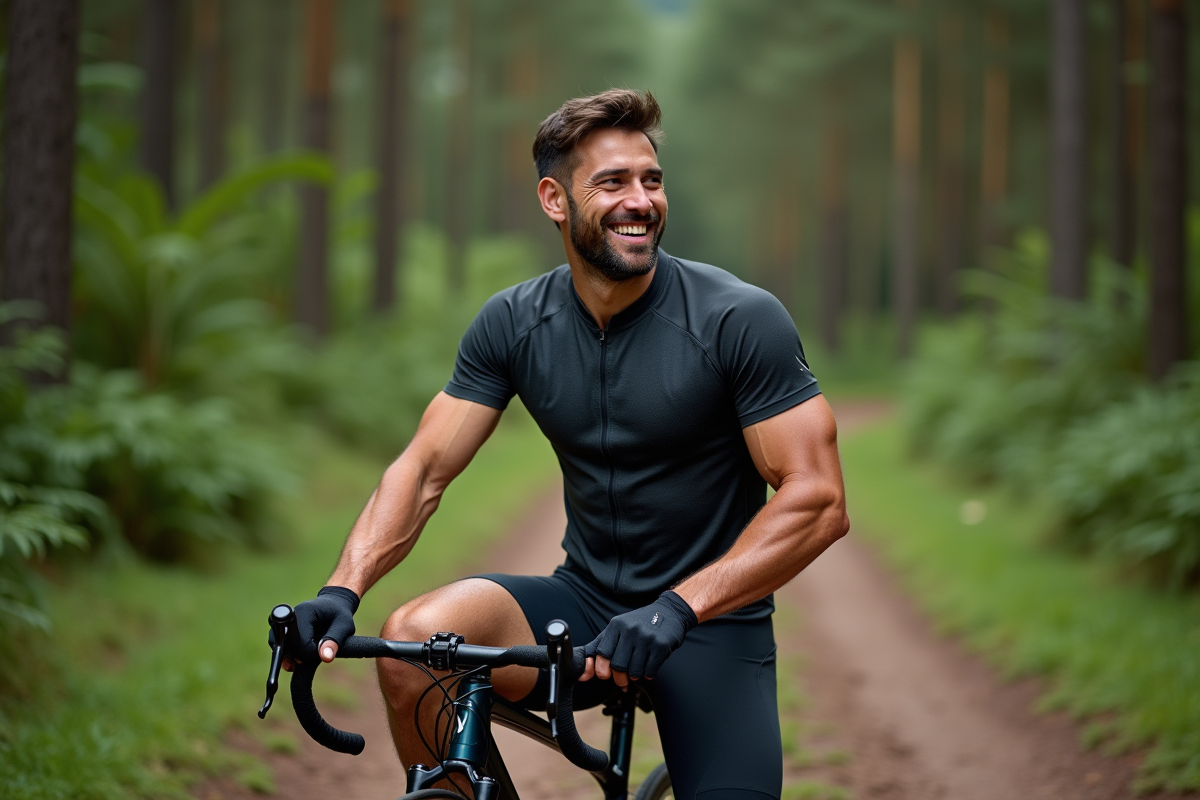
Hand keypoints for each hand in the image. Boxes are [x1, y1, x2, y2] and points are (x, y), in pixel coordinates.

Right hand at [290, 586, 358, 664]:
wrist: (333, 605)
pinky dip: (292, 657)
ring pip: (283, 650)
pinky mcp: (283, 634)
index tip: (325, 651)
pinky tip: (301, 659)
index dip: (313, 653)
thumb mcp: (344, 624)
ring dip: (297, 658)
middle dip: (304, 657)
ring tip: (313, 652)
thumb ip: (334, 640)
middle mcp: (289, 619)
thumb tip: (326, 658)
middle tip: (320, 651)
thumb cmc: (339, 613)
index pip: (302, 642)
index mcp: (303, 612)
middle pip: (289, 648)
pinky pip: (282, 649)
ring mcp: (283, 627)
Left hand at [580, 591, 696, 686]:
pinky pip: (650, 671)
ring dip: (635, 676)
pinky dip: (648, 674)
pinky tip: (649, 666)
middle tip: (623, 679)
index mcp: (616, 625)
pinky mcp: (661, 646)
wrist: (669, 612)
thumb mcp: (617, 628)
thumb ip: (598, 647)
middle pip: (618, 666)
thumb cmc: (638, 624)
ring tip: (638, 669)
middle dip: (619, 678)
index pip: (602, 654)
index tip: (606, 674)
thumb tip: (583, 674)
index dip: (602, 669)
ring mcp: (647, 637)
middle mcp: (630, 630)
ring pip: (634, 672)